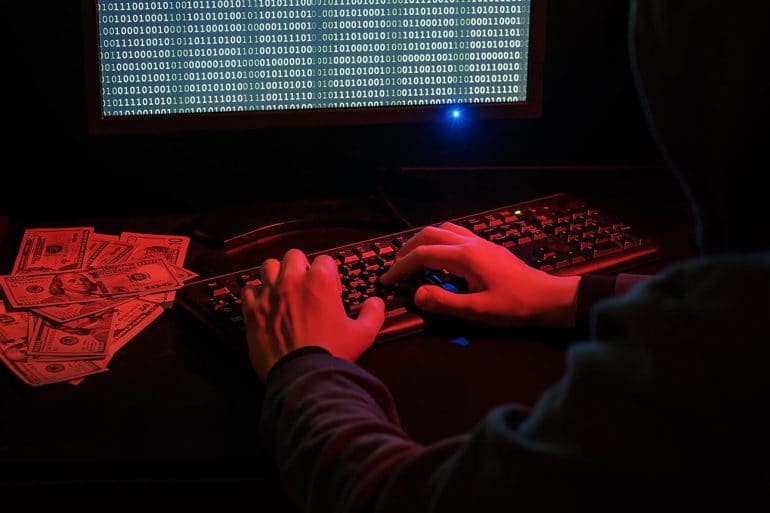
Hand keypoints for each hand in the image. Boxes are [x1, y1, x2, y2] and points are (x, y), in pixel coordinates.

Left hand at [241, 249, 385, 381]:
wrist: (302, 376)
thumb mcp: (363, 334)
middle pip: (293, 256)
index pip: (325, 261)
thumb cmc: (333, 352)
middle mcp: (292, 280)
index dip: (329, 275)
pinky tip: (264, 306)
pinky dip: (255, 294)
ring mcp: (269, 293)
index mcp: (320, 280)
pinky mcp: (252, 309)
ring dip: (276, 275)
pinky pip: (248, 289)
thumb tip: (375, 302)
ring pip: (268, 267)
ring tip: (282, 292)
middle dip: (300, 267)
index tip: (330, 293)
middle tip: (305, 288)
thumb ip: (372, 313)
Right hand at [380, 223, 580, 327]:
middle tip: (395, 268)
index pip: (422, 255)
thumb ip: (444, 302)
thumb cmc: (514, 306)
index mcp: (464, 257)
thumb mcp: (477, 311)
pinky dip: (438, 240)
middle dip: (406, 249)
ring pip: (442, 229)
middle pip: (428, 235)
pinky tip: (439, 257)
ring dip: (422, 241)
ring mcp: (479, 241)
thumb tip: (416, 294)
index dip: (400, 267)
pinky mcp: (487, 246)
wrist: (547, 297)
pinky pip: (454, 233)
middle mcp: (469, 242)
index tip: (386, 280)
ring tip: (412, 259)